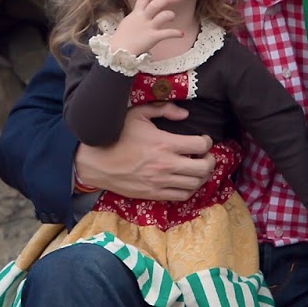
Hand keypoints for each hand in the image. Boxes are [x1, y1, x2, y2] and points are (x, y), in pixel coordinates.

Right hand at [75, 103, 214, 201]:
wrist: (96, 162)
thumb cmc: (116, 135)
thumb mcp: (138, 114)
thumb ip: (164, 110)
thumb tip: (185, 114)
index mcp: (165, 143)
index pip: (200, 145)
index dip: (207, 141)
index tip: (203, 139)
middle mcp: (166, 165)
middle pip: (203, 168)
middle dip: (211, 160)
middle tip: (206, 155)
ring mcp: (161, 182)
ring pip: (195, 184)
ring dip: (202, 176)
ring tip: (199, 168)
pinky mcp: (154, 194)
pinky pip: (181, 196)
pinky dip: (190, 189)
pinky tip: (187, 181)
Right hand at [109, 0, 185, 58]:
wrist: (119, 51)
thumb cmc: (121, 39)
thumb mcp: (127, 24)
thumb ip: (135, 18)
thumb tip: (139, 15)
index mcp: (135, 14)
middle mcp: (143, 18)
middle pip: (155, 4)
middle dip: (162, 1)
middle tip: (166, 2)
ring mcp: (149, 27)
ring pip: (163, 15)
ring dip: (170, 15)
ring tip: (172, 17)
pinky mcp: (154, 37)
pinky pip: (168, 33)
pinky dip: (176, 33)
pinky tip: (181, 34)